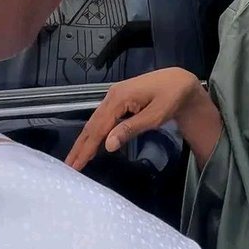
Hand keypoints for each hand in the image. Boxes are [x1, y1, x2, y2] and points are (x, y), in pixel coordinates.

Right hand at [65, 68, 222, 171]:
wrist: (180, 82)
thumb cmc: (171, 98)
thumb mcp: (155, 116)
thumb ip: (130, 129)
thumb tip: (107, 145)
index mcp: (118, 98)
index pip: (98, 128)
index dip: (86, 148)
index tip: (75, 165)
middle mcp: (111, 96)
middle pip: (92, 125)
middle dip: (80, 147)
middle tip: (68, 167)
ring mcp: (114, 97)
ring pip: (95, 122)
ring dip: (85, 141)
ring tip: (75, 159)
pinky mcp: (119, 100)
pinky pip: (103, 119)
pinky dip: (95, 134)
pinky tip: (92, 145)